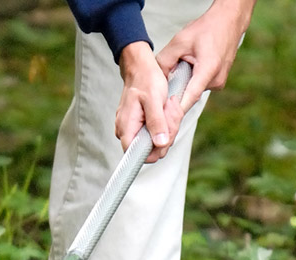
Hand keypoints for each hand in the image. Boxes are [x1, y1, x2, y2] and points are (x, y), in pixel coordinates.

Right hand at [115, 42, 182, 162]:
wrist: (140, 68)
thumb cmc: (146, 80)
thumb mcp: (154, 100)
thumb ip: (156, 123)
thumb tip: (160, 144)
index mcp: (127, 128)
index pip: (139, 156)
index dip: (156, 149)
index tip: (166, 131)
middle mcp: (126, 131)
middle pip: (150, 149)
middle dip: (166, 133)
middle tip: (170, 112)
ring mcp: (132, 129)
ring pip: (155, 141)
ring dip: (167, 126)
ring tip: (168, 107)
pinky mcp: (139, 125)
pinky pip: (155, 132)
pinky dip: (164, 123)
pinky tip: (165, 109)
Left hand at [155, 0, 254, 114]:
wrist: (228, 22)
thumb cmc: (206, 29)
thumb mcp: (179, 41)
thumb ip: (164, 61)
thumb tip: (154, 81)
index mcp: (208, 69)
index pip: (190, 96)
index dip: (176, 110)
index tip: (164, 120)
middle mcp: (216, 80)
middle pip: (189, 95)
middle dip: (175, 94)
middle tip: (161, 92)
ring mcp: (219, 83)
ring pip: (194, 91)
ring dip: (184, 85)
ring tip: (180, 70)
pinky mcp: (218, 82)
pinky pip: (200, 86)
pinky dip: (191, 81)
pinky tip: (189, 68)